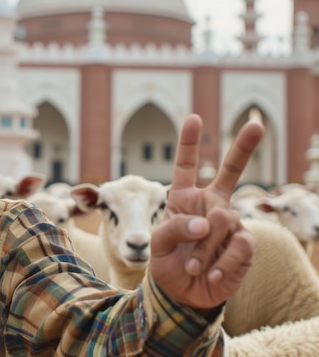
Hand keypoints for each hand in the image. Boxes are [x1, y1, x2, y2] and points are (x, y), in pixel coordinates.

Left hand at [149, 113, 263, 310]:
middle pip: (231, 172)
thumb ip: (174, 228)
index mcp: (184, 199)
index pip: (186, 167)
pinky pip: (239, 246)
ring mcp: (230, 224)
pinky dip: (222, 263)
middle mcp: (210, 206)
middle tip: (256, 124)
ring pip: (224, 221)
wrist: (182, 295)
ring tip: (193, 267)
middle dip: (243, 148)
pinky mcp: (244, 246)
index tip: (193, 118)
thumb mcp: (157, 245)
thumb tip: (206, 222)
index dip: (189, 143)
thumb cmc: (167, 263)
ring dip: (205, 248)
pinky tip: (210, 276)